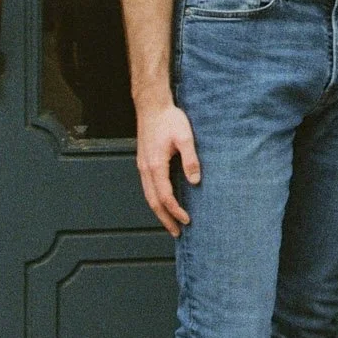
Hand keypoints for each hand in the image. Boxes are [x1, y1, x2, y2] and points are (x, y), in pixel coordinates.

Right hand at [135, 101, 200, 236]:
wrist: (152, 105)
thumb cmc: (169, 119)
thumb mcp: (185, 137)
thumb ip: (190, 159)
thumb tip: (195, 181)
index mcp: (155, 166)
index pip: (165, 196)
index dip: (176, 211)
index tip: (187, 220)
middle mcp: (145, 169)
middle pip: (153, 201)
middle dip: (165, 219)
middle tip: (177, 232)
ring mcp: (142, 166)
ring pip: (148, 195)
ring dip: (159, 211)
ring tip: (170, 222)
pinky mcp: (143, 162)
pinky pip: (148, 187)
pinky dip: (155, 199)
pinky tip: (163, 202)